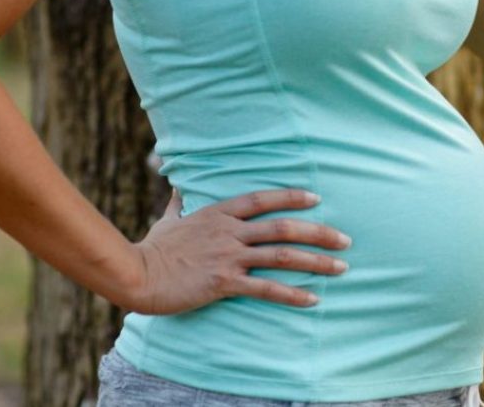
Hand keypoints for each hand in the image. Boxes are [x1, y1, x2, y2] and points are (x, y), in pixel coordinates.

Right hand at [124, 188, 350, 314]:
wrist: (137, 275)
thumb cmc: (153, 249)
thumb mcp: (169, 219)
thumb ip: (180, 203)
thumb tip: (178, 184)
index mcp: (219, 213)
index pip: (262, 199)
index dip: (291, 197)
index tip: (317, 197)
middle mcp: (229, 232)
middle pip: (284, 227)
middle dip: (319, 232)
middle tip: (346, 240)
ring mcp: (228, 256)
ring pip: (282, 256)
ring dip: (316, 262)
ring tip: (341, 268)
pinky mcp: (224, 282)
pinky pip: (266, 288)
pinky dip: (293, 294)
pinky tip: (313, 299)